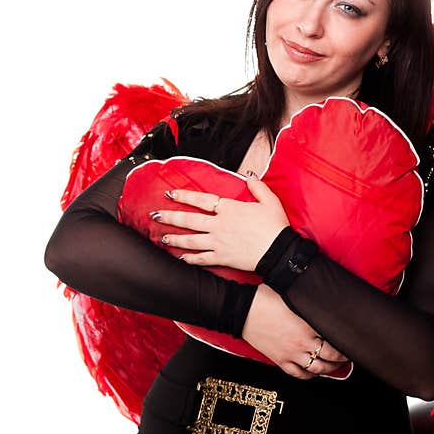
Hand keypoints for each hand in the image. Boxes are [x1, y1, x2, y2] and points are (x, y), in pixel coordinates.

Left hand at [153, 174, 289, 271]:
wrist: (279, 252)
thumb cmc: (275, 227)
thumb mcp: (270, 201)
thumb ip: (257, 187)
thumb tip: (249, 175)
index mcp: (229, 209)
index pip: (201, 200)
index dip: (184, 196)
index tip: (170, 194)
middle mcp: (219, 225)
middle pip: (189, 220)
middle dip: (170, 217)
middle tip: (154, 215)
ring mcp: (218, 243)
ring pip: (191, 240)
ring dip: (174, 238)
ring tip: (162, 237)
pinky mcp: (222, 258)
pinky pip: (202, 259)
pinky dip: (190, 259)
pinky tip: (180, 258)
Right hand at [241, 284, 349, 379]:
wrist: (242, 310)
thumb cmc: (264, 299)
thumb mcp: (291, 294)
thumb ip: (308, 301)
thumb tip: (321, 297)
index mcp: (307, 326)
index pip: (335, 340)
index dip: (346, 342)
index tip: (351, 340)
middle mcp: (302, 343)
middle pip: (330, 357)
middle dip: (342, 358)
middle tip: (348, 355)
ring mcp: (291, 354)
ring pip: (317, 369)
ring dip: (330, 369)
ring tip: (336, 365)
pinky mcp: (280, 360)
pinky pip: (299, 374)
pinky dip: (309, 375)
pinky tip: (314, 372)